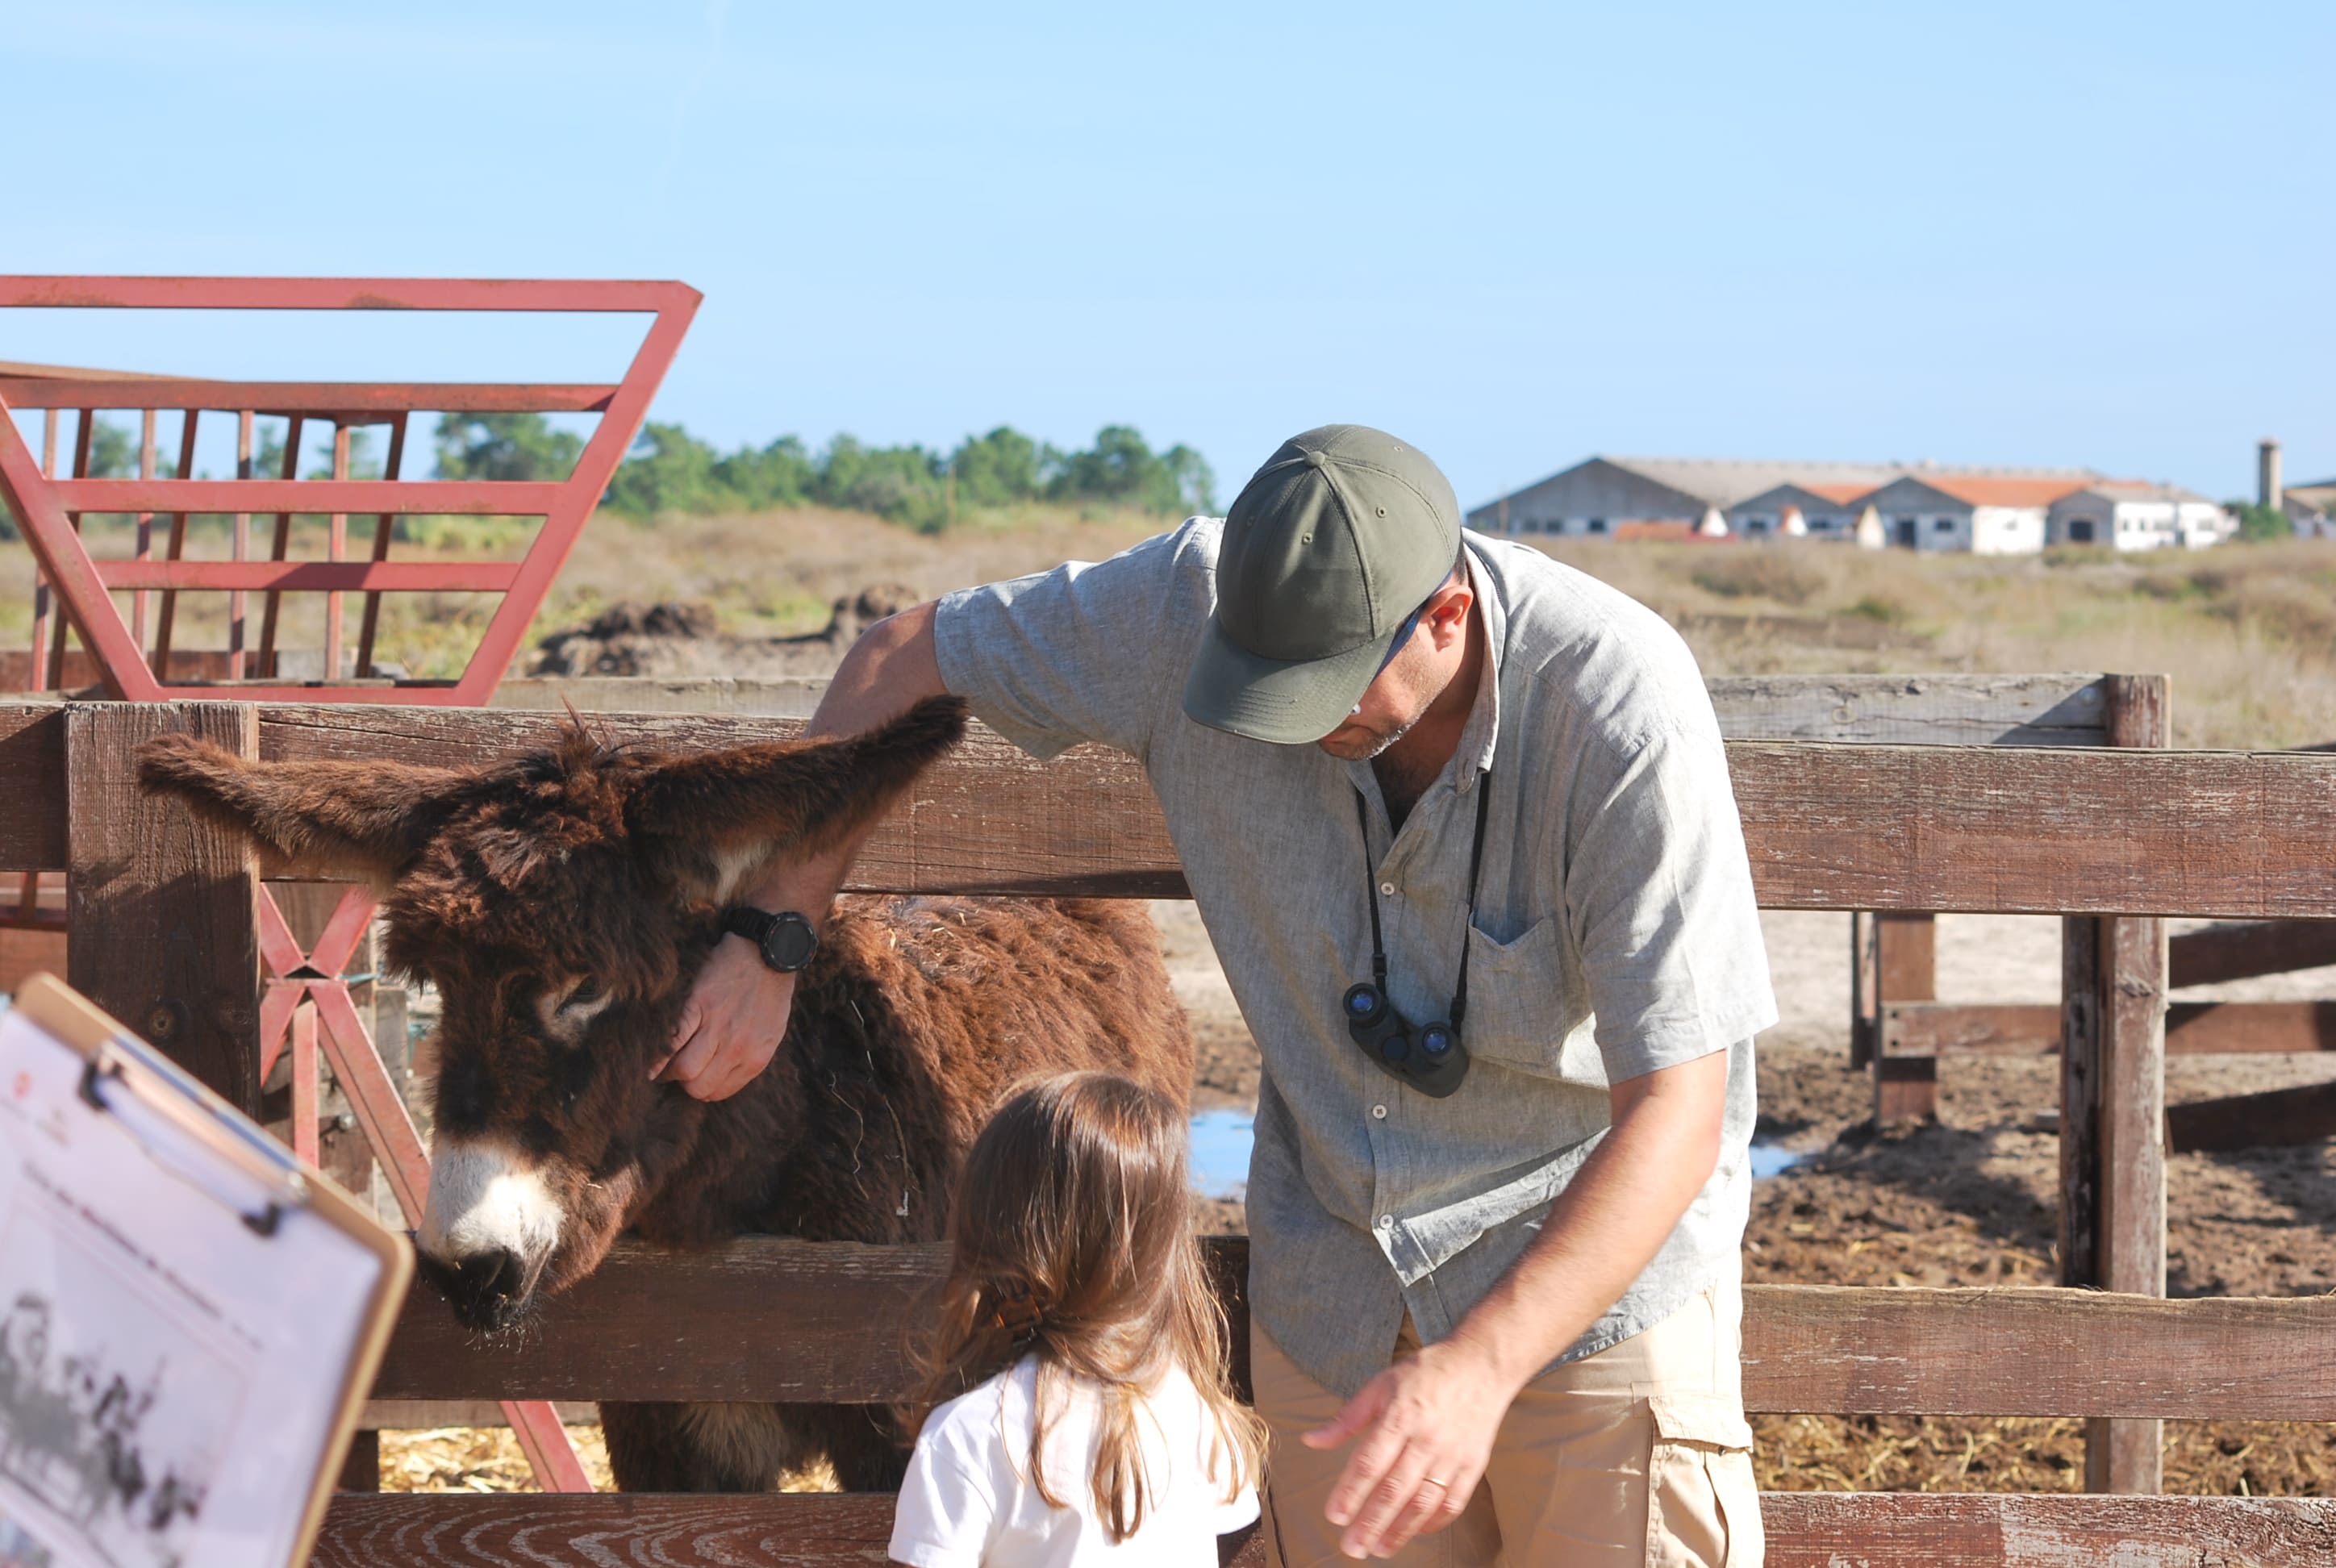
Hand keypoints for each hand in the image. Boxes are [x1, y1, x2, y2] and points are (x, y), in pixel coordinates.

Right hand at [658, 936, 795, 1100]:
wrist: (768, 952)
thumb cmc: (770, 992)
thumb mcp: (771, 1032)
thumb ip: (749, 1056)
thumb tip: (722, 1076)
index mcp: (757, 1056)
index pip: (719, 1092)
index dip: (702, 1088)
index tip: (694, 1080)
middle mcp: (738, 1048)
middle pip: (699, 1087)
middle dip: (685, 1083)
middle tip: (677, 1072)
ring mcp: (718, 1028)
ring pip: (684, 1070)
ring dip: (669, 1071)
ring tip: (663, 1065)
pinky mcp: (699, 1006)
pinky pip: (673, 1040)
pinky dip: (658, 1055)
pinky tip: (650, 1063)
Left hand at [1302, 1338, 1513, 1558]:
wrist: (1481, 1365)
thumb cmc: (1425, 1374)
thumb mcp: (1381, 1385)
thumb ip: (1347, 1418)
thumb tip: (1311, 1440)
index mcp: (1401, 1415)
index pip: (1370, 1462)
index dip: (1351, 1492)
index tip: (1335, 1516)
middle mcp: (1427, 1439)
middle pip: (1395, 1489)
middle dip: (1371, 1522)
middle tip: (1352, 1548)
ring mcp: (1452, 1455)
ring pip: (1423, 1502)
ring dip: (1400, 1530)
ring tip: (1379, 1549)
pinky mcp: (1473, 1465)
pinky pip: (1452, 1502)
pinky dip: (1433, 1522)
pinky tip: (1413, 1531)